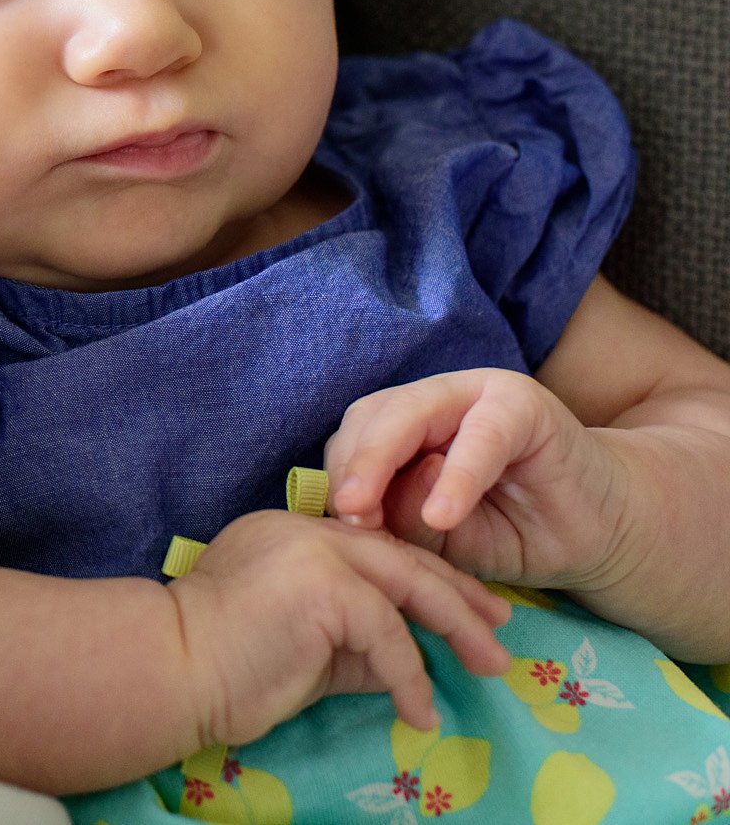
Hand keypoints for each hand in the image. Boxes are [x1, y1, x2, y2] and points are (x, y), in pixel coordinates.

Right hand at [168, 510, 511, 746]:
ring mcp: (315, 550)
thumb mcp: (304, 652)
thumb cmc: (224, 667)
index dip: (427, 579)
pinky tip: (420, 711)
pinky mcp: (323, 585)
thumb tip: (406, 669)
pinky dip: (411, 677)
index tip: (469, 609)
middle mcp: (307, 530)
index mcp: (296, 535)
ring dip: (455, 630)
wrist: (173, 670)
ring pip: (407, 584)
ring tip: (489, 666)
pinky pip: (388, 634)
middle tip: (501, 628)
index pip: (376, 550)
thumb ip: (353, 647)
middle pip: (402, 557)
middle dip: (460, 595)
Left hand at [324, 368, 631, 589]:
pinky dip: (458, 476)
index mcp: (405, 424)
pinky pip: (481, 436)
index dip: (339, 476)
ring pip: (412, 414)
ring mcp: (478, 392)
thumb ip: (400, 519)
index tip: (332, 520)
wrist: (599, 535)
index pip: (354, 438)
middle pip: (373, 418)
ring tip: (374, 515)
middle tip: (345, 513)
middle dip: (353, 466)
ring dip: (387, 463)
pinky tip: (443, 515)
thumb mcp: (440, 538)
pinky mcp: (524, 404)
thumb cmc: (510, 533)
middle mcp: (435, 398)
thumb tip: (365, 505)